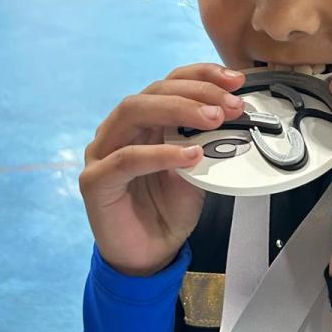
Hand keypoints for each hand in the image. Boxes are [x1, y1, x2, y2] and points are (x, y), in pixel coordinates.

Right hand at [80, 64, 244, 275]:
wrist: (150, 255)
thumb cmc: (168, 209)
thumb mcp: (197, 169)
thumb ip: (206, 141)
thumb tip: (234, 113)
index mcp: (144, 121)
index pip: (169, 83)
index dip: (201, 75)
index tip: (236, 81)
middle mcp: (120, 129)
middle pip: (152, 92)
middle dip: (195, 93)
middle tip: (229, 106)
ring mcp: (102, 152)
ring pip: (133, 112)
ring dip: (177, 110)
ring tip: (213, 120)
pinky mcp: (95, 181)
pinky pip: (125, 159)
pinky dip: (160, 154)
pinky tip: (188, 156)